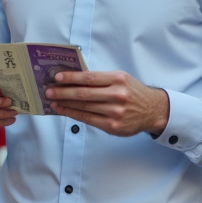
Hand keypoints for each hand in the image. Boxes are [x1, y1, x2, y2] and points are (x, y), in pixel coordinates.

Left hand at [45, 71, 169, 136]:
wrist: (152, 110)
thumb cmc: (133, 92)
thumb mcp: (121, 79)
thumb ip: (101, 79)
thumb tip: (74, 79)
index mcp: (118, 79)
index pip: (90, 77)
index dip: (71, 77)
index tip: (57, 77)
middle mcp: (117, 95)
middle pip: (84, 93)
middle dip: (63, 92)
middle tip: (48, 90)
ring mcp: (115, 112)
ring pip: (84, 107)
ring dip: (65, 104)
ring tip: (53, 101)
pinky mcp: (112, 126)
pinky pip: (87, 119)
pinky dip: (73, 114)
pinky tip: (64, 110)